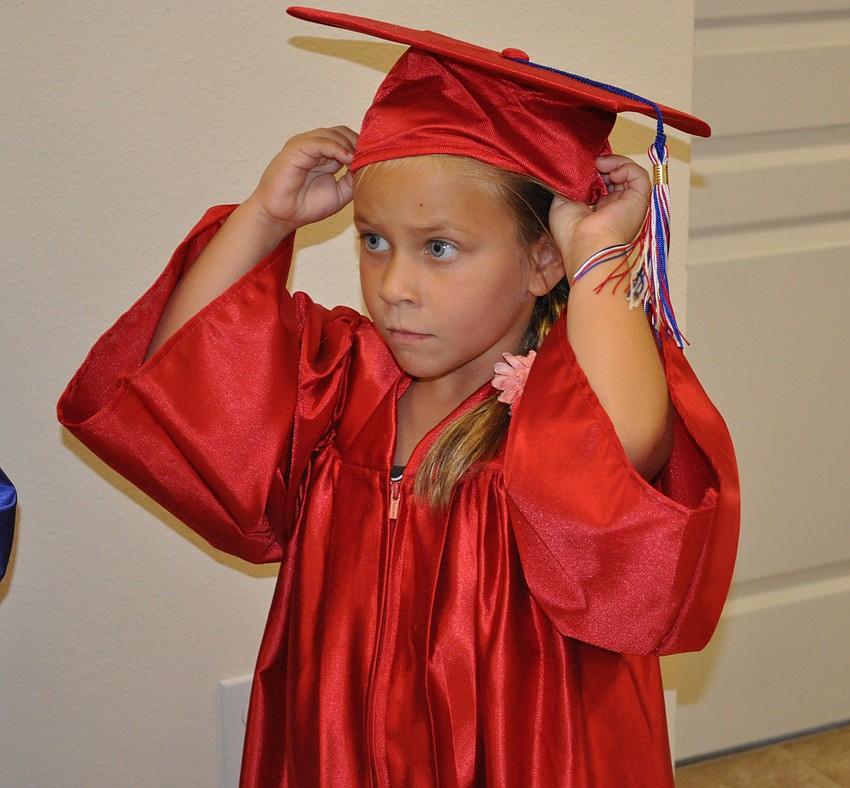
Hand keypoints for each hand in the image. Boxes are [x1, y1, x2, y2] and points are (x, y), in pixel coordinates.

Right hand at [246, 126, 358, 234]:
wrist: (282, 216)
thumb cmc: (306, 206)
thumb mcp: (340, 193)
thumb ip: (353, 179)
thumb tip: (367, 167)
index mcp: (324, 154)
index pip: (347, 139)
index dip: (361, 148)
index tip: (374, 161)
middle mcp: (314, 146)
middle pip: (343, 132)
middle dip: (358, 144)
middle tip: (368, 160)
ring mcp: (305, 145)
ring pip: (334, 134)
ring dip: (350, 146)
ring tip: (358, 163)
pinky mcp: (296, 148)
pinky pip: (320, 141)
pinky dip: (337, 148)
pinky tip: (347, 159)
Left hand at [549, 155, 650, 279]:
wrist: (586, 246)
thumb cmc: (571, 234)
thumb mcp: (561, 204)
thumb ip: (568, 187)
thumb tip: (572, 171)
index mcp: (598, 210)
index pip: (602, 183)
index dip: (594, 171)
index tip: (584, 166)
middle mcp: (615, 206)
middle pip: (615, 176)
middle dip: (603, 165)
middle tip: (592, 164)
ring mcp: (628, 203)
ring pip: (629, 173)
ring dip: (615, 163)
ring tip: (600, 164)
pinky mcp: (639, 200)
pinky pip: (639, 175)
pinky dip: (627, 167)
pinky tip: (611, 172)